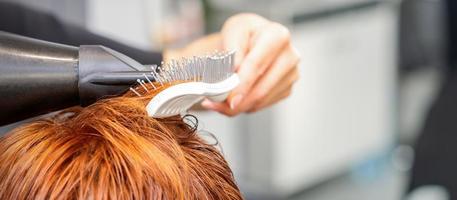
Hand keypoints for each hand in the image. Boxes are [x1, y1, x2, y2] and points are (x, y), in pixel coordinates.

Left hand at [164, 13, 299, 115]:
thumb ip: (233, 49)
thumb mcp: (232, 31)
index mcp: (278, 35)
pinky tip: (234, 98)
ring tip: (218, 102)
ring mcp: (291, 75)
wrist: (252, 42)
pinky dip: (245, 106)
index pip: (256, 65)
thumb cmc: (242, 35)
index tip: (229, 99)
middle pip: (261, 88)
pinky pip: (263, 105)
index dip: (241, 84)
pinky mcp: (287, 89)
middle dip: (237, 101)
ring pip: (261, 100)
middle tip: (215, 105)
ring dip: (237, 106)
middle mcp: (290, 56)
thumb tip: (235, 70)